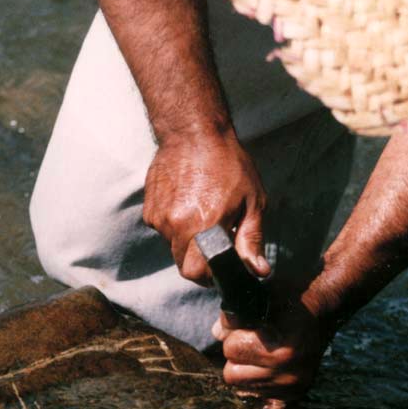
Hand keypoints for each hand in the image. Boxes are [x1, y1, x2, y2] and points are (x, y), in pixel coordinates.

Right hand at [143, 134, 270, 284]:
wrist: (193, 133)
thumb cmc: (228, 164)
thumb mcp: (252, 201)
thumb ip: (252, 240)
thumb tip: (258, 271)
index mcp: (204, 226)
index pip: (197, 273)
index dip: (210, 276)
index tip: (220, 268)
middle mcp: (176, 225)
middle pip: (183, 265)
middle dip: (199, 262)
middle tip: (214, 242)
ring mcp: (159, 218)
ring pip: (173, 247)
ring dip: (187, 242)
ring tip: (201, 214)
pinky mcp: (149, 209)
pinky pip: (163, 230)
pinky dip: (175, 226)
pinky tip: (187, 204)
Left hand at [211, 289, 334, 408]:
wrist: (324, 304)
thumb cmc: (288, 295)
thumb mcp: (257, 296)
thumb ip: (232, 317)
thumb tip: (216, 334)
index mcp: (283, 348)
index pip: (231, 349)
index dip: (233, 332)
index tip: (248, 322)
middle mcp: (291, 372)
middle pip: (232, 374)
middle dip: (237, 354)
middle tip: (255, 337)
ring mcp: (295, 385)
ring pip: (242, 387)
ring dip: (246, 368)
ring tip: (264, 348)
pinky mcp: (296, 393)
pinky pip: (258, 394)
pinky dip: (258, 379)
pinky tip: (271, 361)